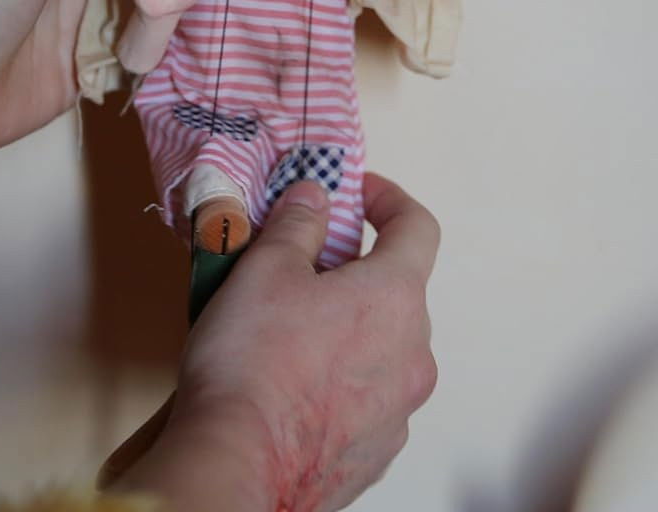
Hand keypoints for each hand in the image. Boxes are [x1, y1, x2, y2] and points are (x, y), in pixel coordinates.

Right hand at [109, 176, 441, 511]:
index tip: (356, 192)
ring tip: (287, 334)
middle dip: (353, 273)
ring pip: (381, 350)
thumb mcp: (265, 268)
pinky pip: (365, 400)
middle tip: (300, 268)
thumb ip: (298, 224)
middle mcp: (414, 353)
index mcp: (396, 297)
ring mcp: (400, 410)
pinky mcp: (376, 452)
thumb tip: (315, 197)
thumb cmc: (253, 362)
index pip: (418, 227)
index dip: (388, 200)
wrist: (239, 464)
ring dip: (346, 331)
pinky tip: (291, 387)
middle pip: (396, 293)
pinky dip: (338, 383)